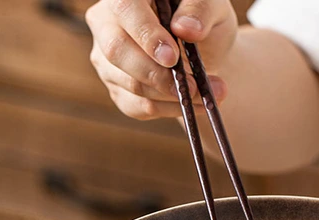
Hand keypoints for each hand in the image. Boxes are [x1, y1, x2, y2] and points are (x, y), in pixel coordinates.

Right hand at [85, 0, 236, 119]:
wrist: (204, 51)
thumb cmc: (202, 20)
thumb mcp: (212, 7)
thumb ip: (200, 10)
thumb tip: (186, 29)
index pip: (125, 9)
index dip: (146, 35)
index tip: (172, 58)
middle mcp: (107, 23)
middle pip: (118, 51)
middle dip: (157, 75)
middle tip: (192, 86)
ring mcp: (107, 59)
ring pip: (131, 84)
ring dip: (171, 96)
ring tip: (204, 95)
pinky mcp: (118, 89)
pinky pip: (138, 106)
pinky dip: (169, 109)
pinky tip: (191, 104)